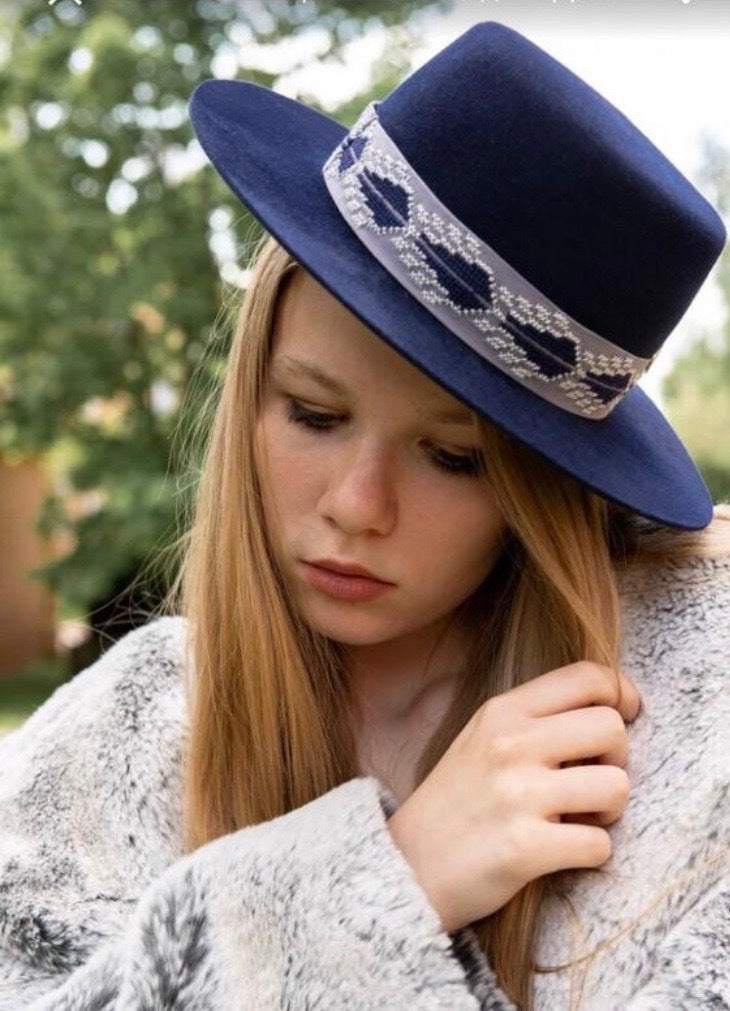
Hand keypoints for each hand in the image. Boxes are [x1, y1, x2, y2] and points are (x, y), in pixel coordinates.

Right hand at [386, 661, 641, 933]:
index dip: (621, 694)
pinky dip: (590, 854)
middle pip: (612, 728)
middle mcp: (510, 744)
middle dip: (617, 759)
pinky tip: (562, 851)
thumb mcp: (483, 737)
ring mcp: (517, 794)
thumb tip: (612, 707)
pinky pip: (600, 845)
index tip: (624, 716)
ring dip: (608, 812)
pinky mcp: (525, 847)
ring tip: (578, 818)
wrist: (407, 866)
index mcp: (503, 711)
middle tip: (591, 780)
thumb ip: (536, 718)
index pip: (588, 676)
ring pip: (617, 787)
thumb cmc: (458, 801)